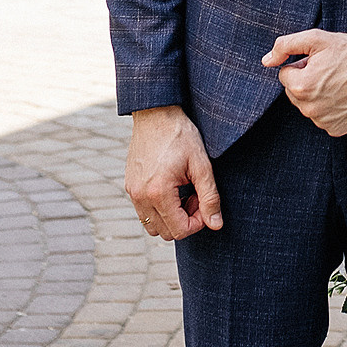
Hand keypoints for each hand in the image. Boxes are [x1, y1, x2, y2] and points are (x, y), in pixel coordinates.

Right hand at [126, 106, 222, 239]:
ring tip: (184, 194)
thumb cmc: (181, 135)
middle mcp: (140, 196)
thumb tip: (216, 225)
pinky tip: (172, 188)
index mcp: (158, 193)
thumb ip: (210, 197)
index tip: (205, 203)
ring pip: (152, 226)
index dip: (198, 223)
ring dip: (171, 218)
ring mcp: (132, 192)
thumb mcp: (202, 165)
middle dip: (185, 220)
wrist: (156, 113)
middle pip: (166, 232)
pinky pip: (144, 212)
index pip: (180, 230)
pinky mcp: (130, 186)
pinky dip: (160, 209)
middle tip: (196, 196)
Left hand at [263, 28, 346, 135]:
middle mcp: (310, 109)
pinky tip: (344, 96)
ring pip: (308, 105)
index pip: (285, 75)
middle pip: (294, 92)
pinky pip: (323, 118)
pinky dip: (330, 108)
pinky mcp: (337, 129)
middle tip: (330, 70)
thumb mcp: (317, 38)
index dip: (302, 64)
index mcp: (301, 87)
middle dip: (306, 80)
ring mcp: (324, 122)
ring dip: (317, 95)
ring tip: (339, 82)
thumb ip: (285, 46)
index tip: (320, 61)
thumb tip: (266, 61)